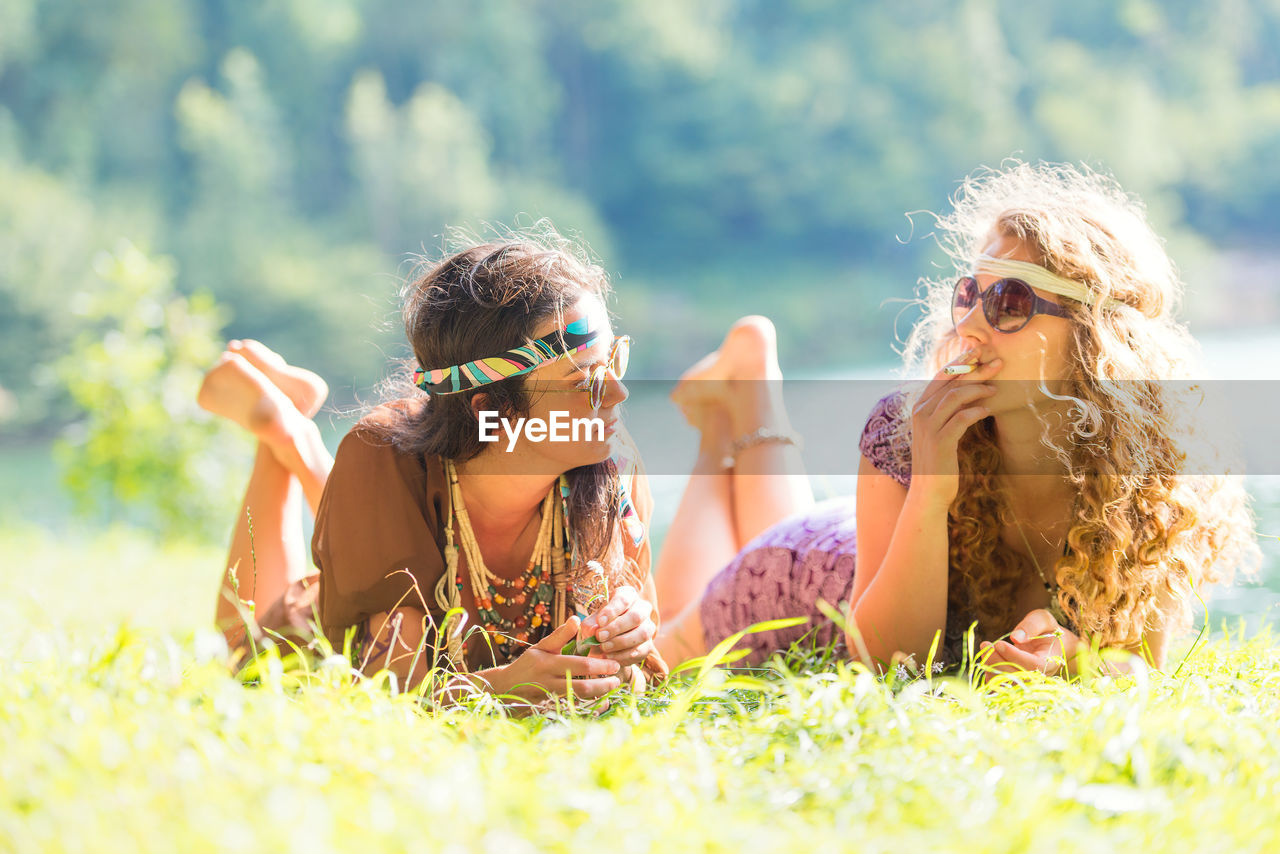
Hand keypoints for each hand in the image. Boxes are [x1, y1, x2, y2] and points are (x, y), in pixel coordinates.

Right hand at [494, 616, 621, 701]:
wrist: (505, 688)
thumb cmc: (527, 664)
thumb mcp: (541, 646)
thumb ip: (560, 635)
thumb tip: (577, 619)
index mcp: (548, 663)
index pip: (580, 665)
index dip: (600, 666)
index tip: (614, 664)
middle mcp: (549, 682)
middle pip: (582, 688)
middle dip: (603, 684)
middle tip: (617, 680)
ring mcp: (549, 699)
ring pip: (579, 702)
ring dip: (598, 697)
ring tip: (611, 690)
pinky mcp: (549, 710)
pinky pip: (574, 712)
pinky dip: (589, 709)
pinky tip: (601, 704)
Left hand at [580, 585, 656, 666]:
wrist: (608, 642)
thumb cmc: (600, 625)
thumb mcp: (592, 621)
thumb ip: (590, 625)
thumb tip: (594, 631)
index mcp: (628, 596)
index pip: (624, 599)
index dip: (612, 611)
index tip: (600, 621)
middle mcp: (642, 609)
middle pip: (636, 616)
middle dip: (617, 627)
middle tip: (600, 637)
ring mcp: (648, 627)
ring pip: (642, 634)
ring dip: (621, 642)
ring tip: (603, 648)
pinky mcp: (648, 645)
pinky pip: (640, 650)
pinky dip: (623, 655)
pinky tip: (609, 657)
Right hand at [908, 352, 1001, 504]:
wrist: (929, 490)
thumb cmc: (939, 460)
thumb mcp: (940, 430)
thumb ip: (948, 411)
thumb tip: (970, 391)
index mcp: (920, 407)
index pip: (940, 376)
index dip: (960, 361)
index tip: (979, 351)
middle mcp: (920, 413)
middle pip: (950, 382)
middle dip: (974, 368)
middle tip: (997, 361)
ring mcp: (929, 427)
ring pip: (955, 396)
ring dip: (978, 389)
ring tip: (996, 389)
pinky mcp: (940, 441)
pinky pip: (961, 418)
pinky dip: (976, 411)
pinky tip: (988, 410)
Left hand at [979, 608, 1081, 679]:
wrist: (1052, 646)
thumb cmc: (1047, 630)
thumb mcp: (1043, 619)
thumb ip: (1031, 625)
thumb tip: (1015, 637)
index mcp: (1050, 661)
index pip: (1032, 665)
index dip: (1014, 656)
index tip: (999, 644)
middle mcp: (1040, 677)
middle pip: (1017, 677)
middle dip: (997, 661)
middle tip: (985, 645)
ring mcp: (1028, 683)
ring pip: (1007, 684)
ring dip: (991, 667)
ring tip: (985, 648)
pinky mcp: (1017, 684)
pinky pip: (1000, 686)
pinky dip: (990, 673)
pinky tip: (988, 657)